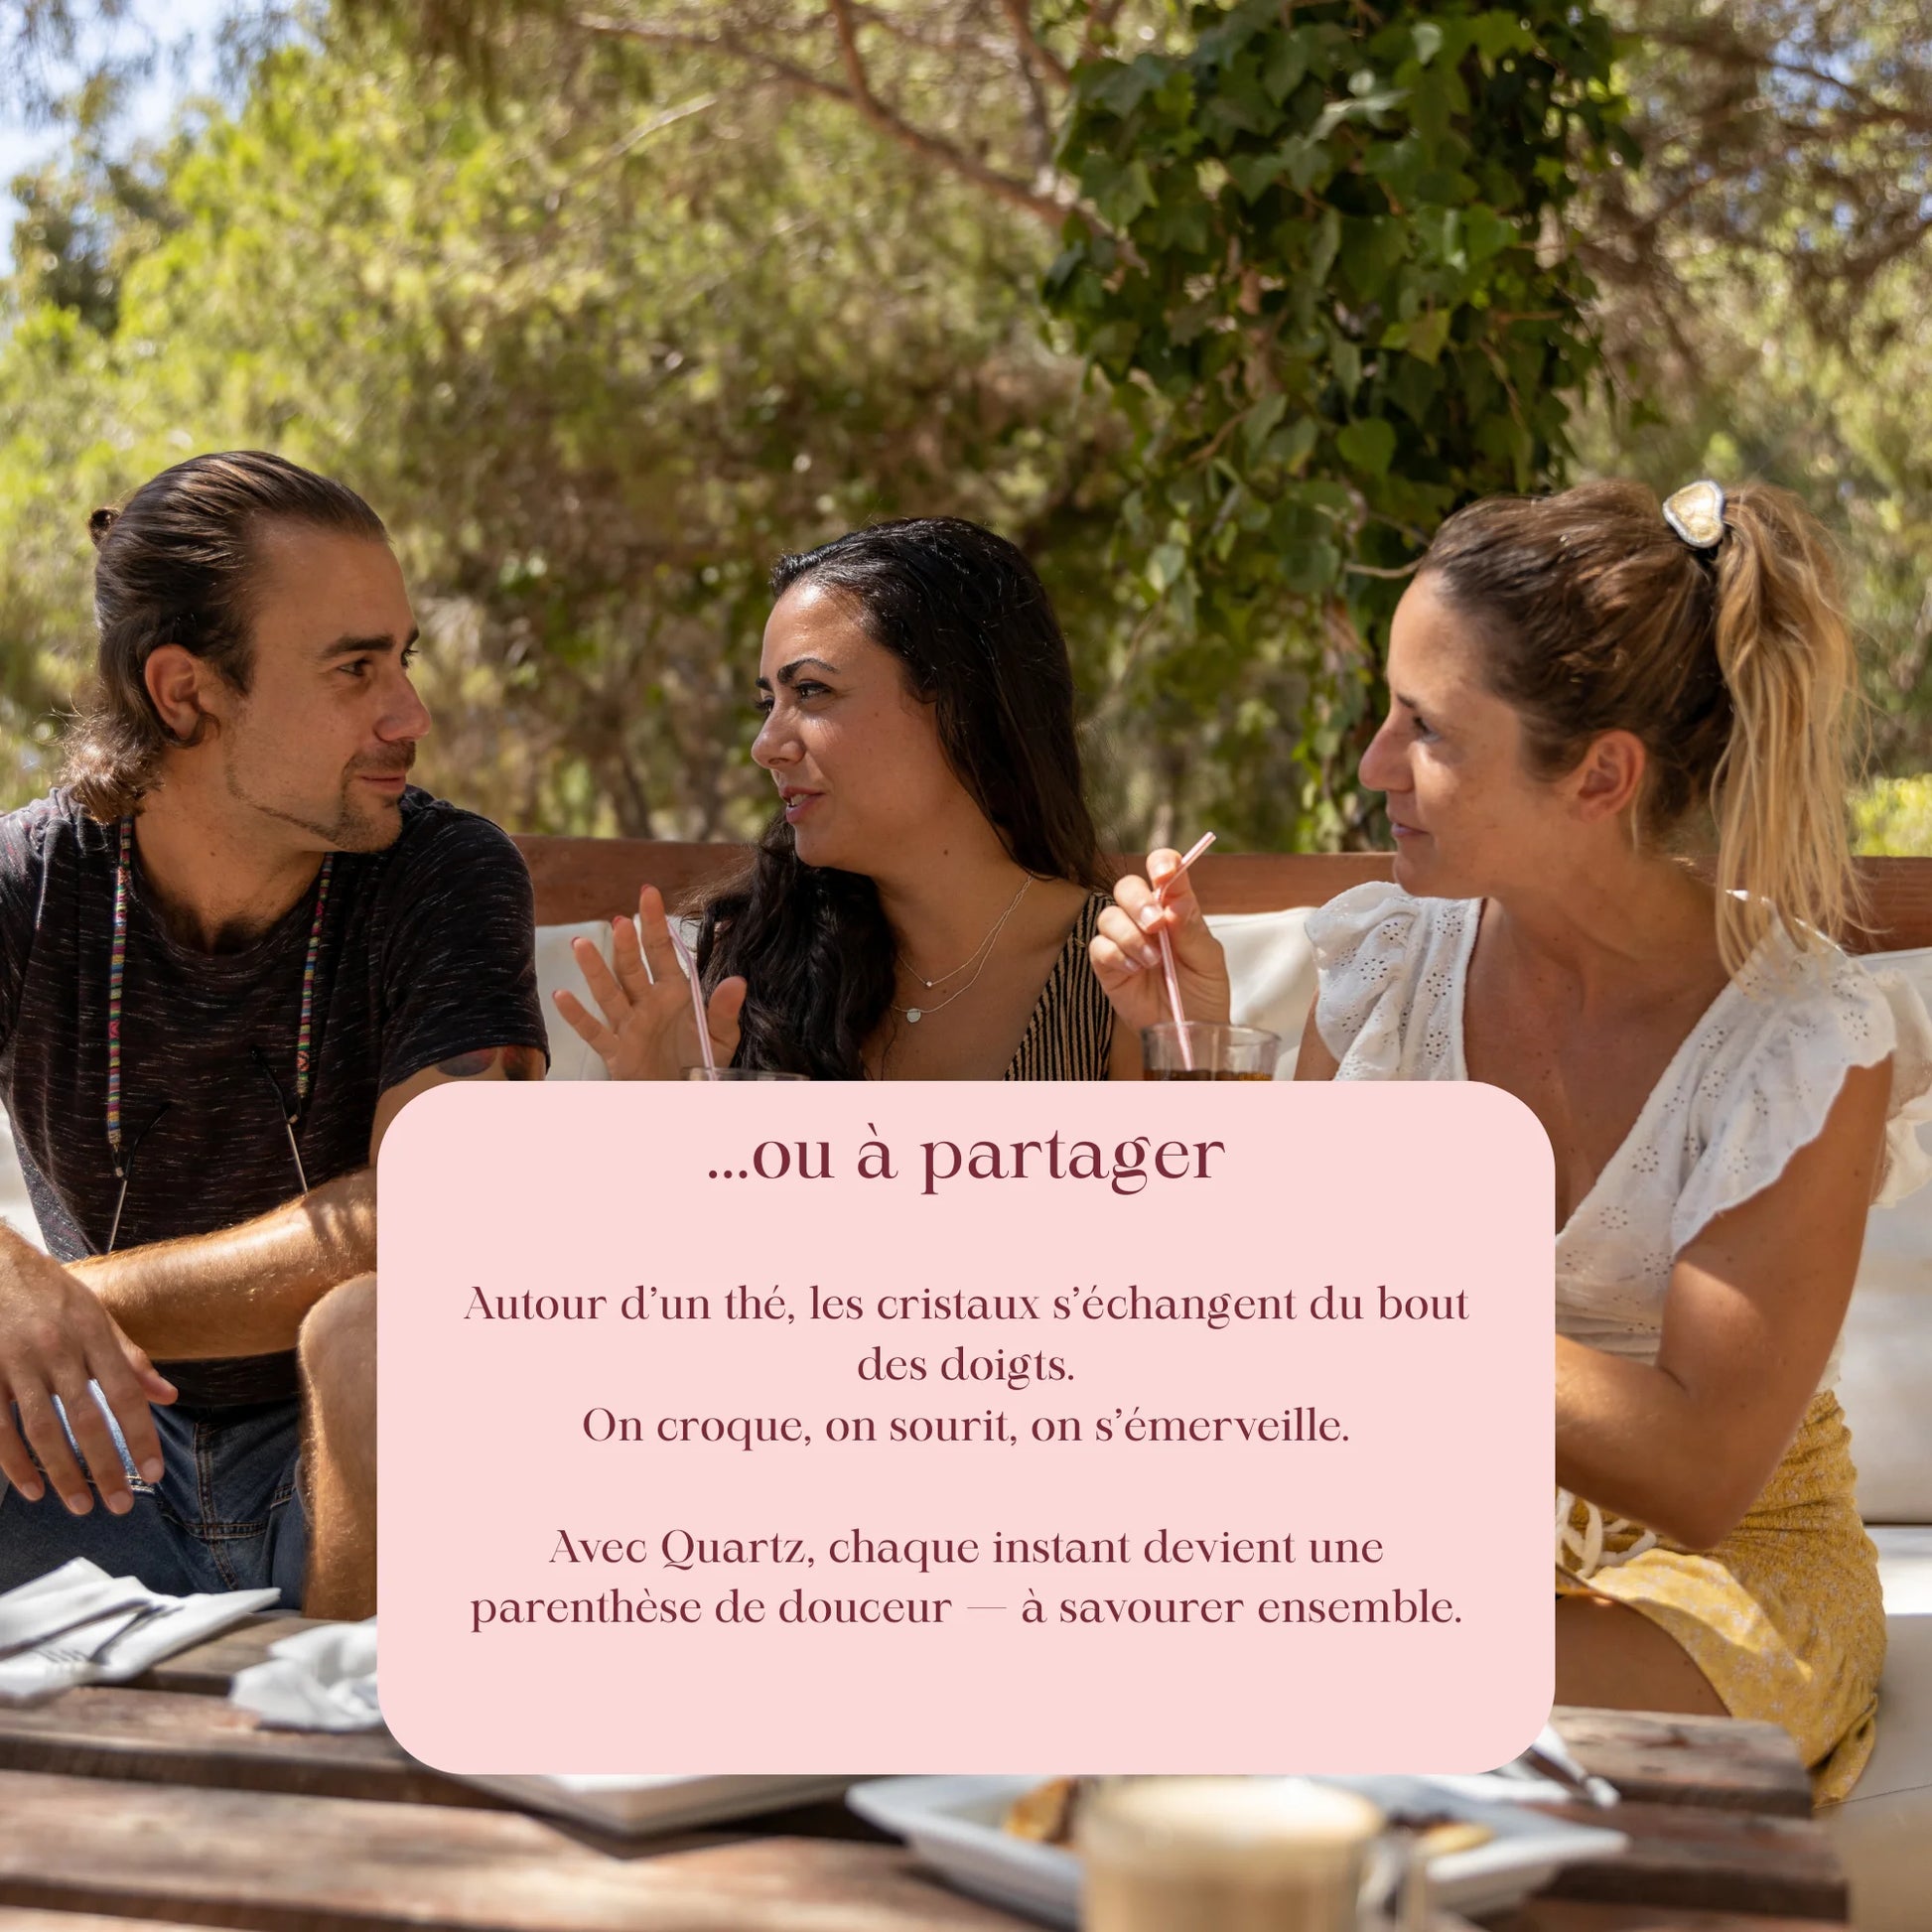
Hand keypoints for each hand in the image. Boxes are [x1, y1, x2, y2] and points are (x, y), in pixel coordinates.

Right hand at [0, 1238, 173, 1514]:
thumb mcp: (98, 1315)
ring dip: (62, 1472)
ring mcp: (17, 1361)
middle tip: (119, 1505)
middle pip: (85, 1418)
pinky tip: (33, 1489)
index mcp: (93, 1334)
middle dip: (104, 1466)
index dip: (140, 1435)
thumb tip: (169, 1397)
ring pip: (41, 1429)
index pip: (125, 1393)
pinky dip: (14, 1462)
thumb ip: (131, 1359)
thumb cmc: (50, 1294)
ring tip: (81, 1505)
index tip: (152, 1473)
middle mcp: (57, 1349)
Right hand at [554, 885, 748, 1080]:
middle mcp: (648, 1004)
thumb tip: (738, 981)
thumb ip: (725, 1010)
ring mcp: (630, 1026)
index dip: (655, 923)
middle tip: (621, 922)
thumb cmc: (700, 1062)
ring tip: (581, 945)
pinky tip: (562, 997)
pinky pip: (595, 1032)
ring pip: (609, 994)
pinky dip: (578, 1016)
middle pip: (632, 969)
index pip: (662, 952)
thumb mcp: (721, 1037)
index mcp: (674, 993)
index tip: (648, 893)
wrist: (684, 1097)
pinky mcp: (617, 1053)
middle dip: (626, 946)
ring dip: (596, 971)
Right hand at [1089, 849, 1232, 1034]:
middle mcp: (1146, 920)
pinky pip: (1098, 947)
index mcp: (1175, 909)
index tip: (1165, 873)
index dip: (1161, 863)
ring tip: (1152, 960)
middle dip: (1139, 901)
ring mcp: (1125, 942)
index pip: (1163, 871)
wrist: (1191, 1036)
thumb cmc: (1204, 996)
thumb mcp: (1209, 960)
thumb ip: (1192, 929)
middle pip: (1127, 887)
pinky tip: (1136, 970)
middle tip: (1157, 925)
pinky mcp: (1108, 967)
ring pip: (1109, 915)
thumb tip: (1175, 901)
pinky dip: (1116, 954)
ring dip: (1130, 934)